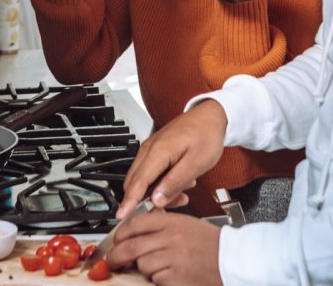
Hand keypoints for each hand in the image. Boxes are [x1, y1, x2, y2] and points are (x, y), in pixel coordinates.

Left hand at [108, 210, 222, 285]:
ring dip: (144, 268)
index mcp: (173, 222)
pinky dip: (158, 279)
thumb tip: (136, 229)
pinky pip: (155, 279)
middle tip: (112, 260)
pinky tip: (170, 275)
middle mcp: (171, 238)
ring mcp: (173, 258)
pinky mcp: (176, 278)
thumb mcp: (186, 225)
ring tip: (158, 267)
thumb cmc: (210, 244)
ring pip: (142, 264)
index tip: (115, 240)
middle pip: (131, 246)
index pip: (137, 223)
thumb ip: (163, 224)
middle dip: (117, 256)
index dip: (120, 233)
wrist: (233, 260)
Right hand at [118, 100, 226, 217]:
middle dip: (148, 200)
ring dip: (158, 191)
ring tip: (182, 193)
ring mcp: (151, 149)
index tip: (121, 215)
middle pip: (137, 183)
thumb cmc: (206, 135)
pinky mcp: (156, 151)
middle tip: (168, 208)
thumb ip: (174, 183)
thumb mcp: (196, 164)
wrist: (211, 116)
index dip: (129, 201)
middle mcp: (150, 149)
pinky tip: (179, 182)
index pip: (138, 182)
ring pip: (144, 179)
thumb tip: (156, 199)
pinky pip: (151, 172)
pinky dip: (161, 182)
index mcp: (158, 152)